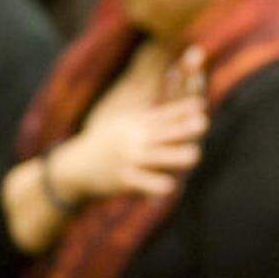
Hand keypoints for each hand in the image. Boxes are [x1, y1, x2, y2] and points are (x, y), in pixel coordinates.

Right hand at [50, 91, 207, 202]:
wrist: (75, 167)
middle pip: (163, 133)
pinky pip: (143, 183)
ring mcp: (129, 159)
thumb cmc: (106, 144)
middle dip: (183, 128)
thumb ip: (147, 114)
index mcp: (137, 125)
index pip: (163, 115)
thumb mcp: (123, 123)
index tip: (200, 104)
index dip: (182, 109)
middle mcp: (134, 140)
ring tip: (194, 155)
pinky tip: (170, 186)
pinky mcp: (123, 180)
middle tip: (203, 123)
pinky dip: (157, 185)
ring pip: (157, 157)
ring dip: (176, 156)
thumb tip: (168, 91)